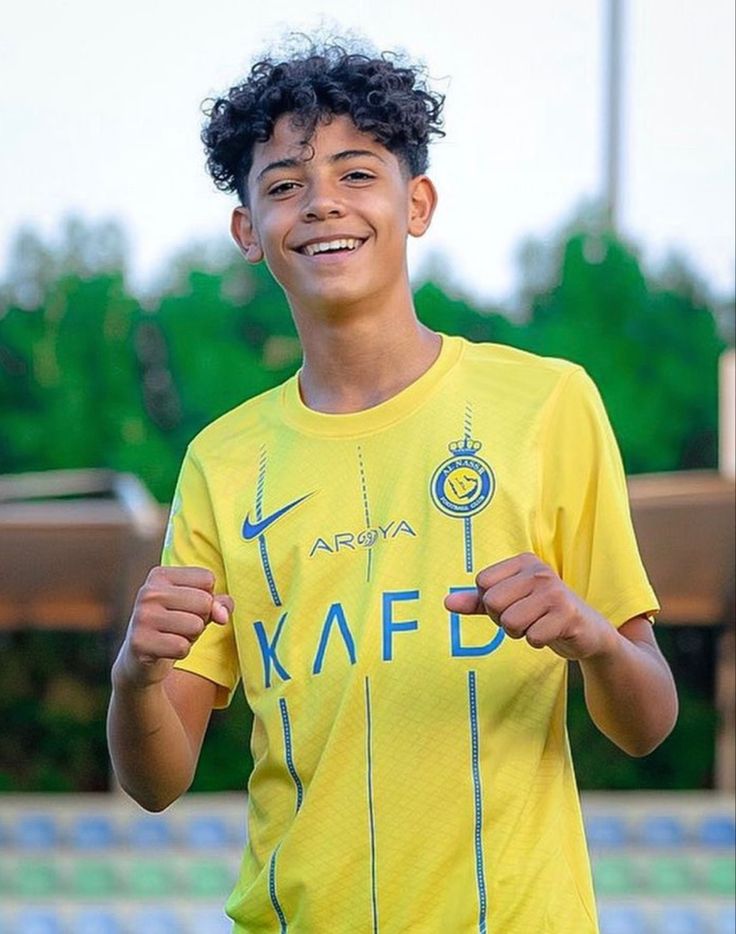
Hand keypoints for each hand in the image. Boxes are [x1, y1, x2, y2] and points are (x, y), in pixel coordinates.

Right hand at [116, 566, 233, 687]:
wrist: (140, 658)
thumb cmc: (175, 625)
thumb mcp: (199, 608)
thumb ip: (219, 603)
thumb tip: (222, 615)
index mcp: (160, 575)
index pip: (207, 579)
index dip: (207, 597)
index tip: (187, 607)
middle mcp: (148, 592)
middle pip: (204, 602)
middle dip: (201, 618)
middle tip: (181, 625)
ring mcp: (142, 616)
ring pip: (196, 625)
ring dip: (192, 636)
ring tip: (174, 635)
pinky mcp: (139, 642)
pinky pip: (182, 647)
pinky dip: (181, 651)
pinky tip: (166, 649)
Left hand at [444, 553, 615, 660]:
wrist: (587, 631)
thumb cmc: (542, 613)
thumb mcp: (509, 602)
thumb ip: (476, 601)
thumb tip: (447, 602)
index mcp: (523, 562)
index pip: (482, 583)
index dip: (490, 603)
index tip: (513, 604)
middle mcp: (539, 571)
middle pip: (492, 602)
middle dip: (503, 620)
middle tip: (525, 618)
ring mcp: (555, 591)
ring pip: (510, 622)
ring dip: (520, 632)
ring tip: (537, 625)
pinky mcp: (567, 614)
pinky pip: (532, 636)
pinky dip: (537, 641)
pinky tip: (551, 632)